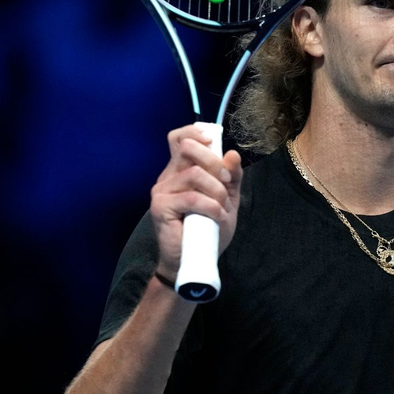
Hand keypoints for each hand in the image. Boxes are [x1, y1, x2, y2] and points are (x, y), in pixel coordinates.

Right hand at [149, 124, 243, 281]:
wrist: (194, 260)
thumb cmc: (208, 230)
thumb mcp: (227, 199)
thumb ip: (231, 177)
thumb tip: (232, 154)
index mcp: (181, 171)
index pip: (179, 138)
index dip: (194, 132)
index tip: (213, 141)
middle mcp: (168, 176)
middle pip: (186, 148)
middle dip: (213, 161)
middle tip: (226, 181)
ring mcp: (161, 190)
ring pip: (193, 173)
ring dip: (216, 191)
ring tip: (222, 209)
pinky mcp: (160, 207)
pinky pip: (191, 197)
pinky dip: (210, 206)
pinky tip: (217, 217)